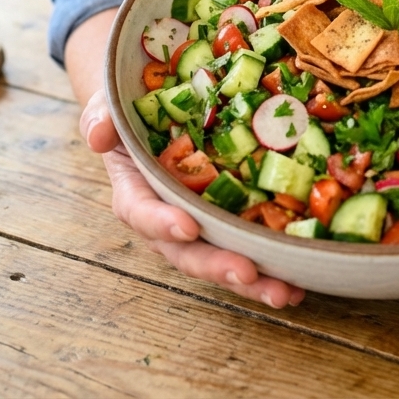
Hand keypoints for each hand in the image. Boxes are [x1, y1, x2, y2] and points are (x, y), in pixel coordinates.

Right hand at [80, 89, 304, 308]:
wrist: (155, 110)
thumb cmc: (131, 110)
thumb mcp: (108, 106)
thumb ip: (100, 117)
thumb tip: (98, 134)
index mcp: (136, 191)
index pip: (142, 212)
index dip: (162, 222)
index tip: (187, 227)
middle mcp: (168, 217)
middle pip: (189, 252)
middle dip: (218, 265)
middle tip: (248, 273)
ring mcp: (202, 223)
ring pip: (223, 258)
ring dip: (254, 280)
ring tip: (284, 292)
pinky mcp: (231, 218)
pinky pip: (249, 245)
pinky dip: (273, 265)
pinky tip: (300, 280)